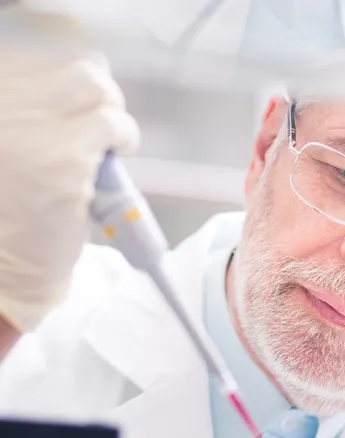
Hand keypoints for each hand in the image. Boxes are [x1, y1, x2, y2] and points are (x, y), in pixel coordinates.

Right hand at [0, 7, 138, 331]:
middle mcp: (2, 102)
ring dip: (112, 109)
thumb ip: (30, 116)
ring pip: (92, 84)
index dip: (66, 78)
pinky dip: (125, 134)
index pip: (37, 56)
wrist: (5, 267)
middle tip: (101, 121)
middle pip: (71, 64)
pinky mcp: (63, 156)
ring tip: (112, 139)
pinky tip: (121, 150)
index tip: (78, 101)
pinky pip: (112, 123)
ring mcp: (29, 125)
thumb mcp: (9, 148)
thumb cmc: (8, 215)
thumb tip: (78, 94)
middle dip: (98, 90)